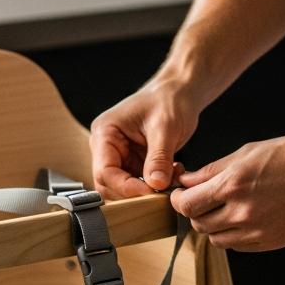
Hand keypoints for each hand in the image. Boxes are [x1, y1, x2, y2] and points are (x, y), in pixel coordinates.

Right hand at [90, 77, 201, 198]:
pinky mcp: (135, 162)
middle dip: (135, 192)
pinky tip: (173, 173)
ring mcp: (121, 155)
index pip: (104, 171)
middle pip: (110, 184)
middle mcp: (107, 146)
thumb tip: (156, 185)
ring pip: (125, 187)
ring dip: (148, 189)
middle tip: (162, 192)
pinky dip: (157, 184)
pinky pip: (140, 183)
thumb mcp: (165, 127)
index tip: (151, 191)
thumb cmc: (169, 99)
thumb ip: (159, 157)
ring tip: (172, 177)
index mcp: (105, 133)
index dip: (125, 187)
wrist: (180, 92)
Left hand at [169, 132, 284, 251]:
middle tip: (200, 198)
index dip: (178, 199)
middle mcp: (242, 211)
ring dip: (212, 225)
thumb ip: (214, 170)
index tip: (180, 193)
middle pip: (198, 224)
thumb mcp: (248, 152)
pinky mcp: (271, 242)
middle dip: (194, 211)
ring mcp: (257, 231)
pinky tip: (242, 217)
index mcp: (233, 184)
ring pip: (216, 239)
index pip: (187, 204)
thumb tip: (188, 180)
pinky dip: (232, 235)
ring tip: (223, 207)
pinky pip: (237, 246)